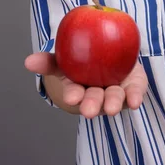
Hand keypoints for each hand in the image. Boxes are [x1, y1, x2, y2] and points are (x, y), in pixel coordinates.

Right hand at [24, 52, 147, 118]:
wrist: (110, 54)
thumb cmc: (83, 61)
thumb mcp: (64, 59)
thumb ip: (49, 61)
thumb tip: (28, 61)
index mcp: (80, 90)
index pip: (75, 93)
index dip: (73, 95)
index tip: (72, 96)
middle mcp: (98, 95)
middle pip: (94, 100)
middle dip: (92, 105)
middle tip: (89, 110)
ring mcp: (117, 93)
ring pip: (114, 99)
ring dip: (113, 104)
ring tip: (112, 108)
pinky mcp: (134, 88)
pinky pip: (135, 93)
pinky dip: (136, 97)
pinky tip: (136, 101)